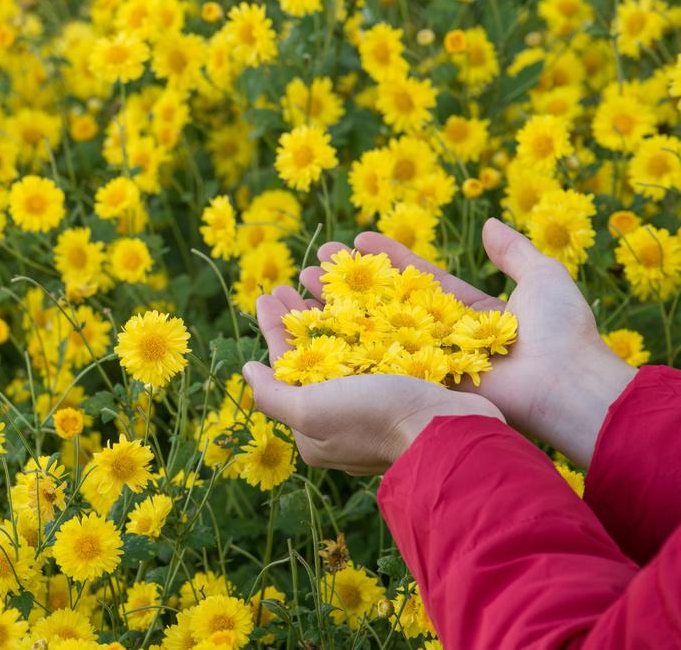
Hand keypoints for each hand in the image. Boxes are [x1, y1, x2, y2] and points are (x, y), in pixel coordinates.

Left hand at [244, 286, 503, 474]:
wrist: (452, 432)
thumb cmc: (374, 421)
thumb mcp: (310, 413)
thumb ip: (274, 395)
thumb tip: (248, 370)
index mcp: (319, 425)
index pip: (288, 368)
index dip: (277, 329)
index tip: (268, 294)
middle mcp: (350, 410)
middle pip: (320, 350)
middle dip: (304, 312)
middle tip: (293, 276)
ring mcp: (386, 394)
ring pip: (354, 338)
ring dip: (337, 302)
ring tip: (326, 270)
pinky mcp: (417, 377)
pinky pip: (389, 335)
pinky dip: (377, 306)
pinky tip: (368, 281)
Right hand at [301, 218, 636, 467]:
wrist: (565, 386)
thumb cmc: (560, 332)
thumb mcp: (543, 277)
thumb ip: (514, 251)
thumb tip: (489, 223)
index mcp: (468, 311)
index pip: (418, 279)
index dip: (386, 259)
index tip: (356, 240)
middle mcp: (442, 336)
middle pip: (385, 303)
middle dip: (350, 282)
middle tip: (315, 264)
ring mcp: (428, 360)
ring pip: (374, 329)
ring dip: (337, 307)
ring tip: (301, 286)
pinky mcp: (420, 380)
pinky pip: (378, 358)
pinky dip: (346, 342)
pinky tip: (314, 323)